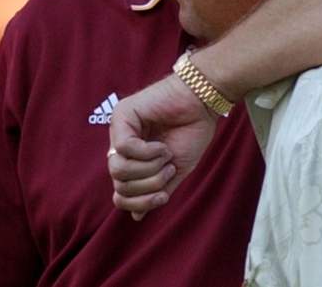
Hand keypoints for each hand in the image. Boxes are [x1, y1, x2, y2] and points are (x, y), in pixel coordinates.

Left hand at [108, 73, 217, 218]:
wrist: (204, 103)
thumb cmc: (194, 131)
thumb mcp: (176, 170)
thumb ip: (157, 190)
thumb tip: (136, 218)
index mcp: (134, 160)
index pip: (121, 194)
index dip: (140, 202)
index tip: (164, 194)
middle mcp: (122, 146)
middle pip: (119, 185)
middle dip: (148, 184)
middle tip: (169, 168)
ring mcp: (120, 130)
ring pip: (117, 169)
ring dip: (148, 169)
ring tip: (166, 156)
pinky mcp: (122, 115)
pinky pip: (125, 148)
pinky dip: (147, 152)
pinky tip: (162, 145)